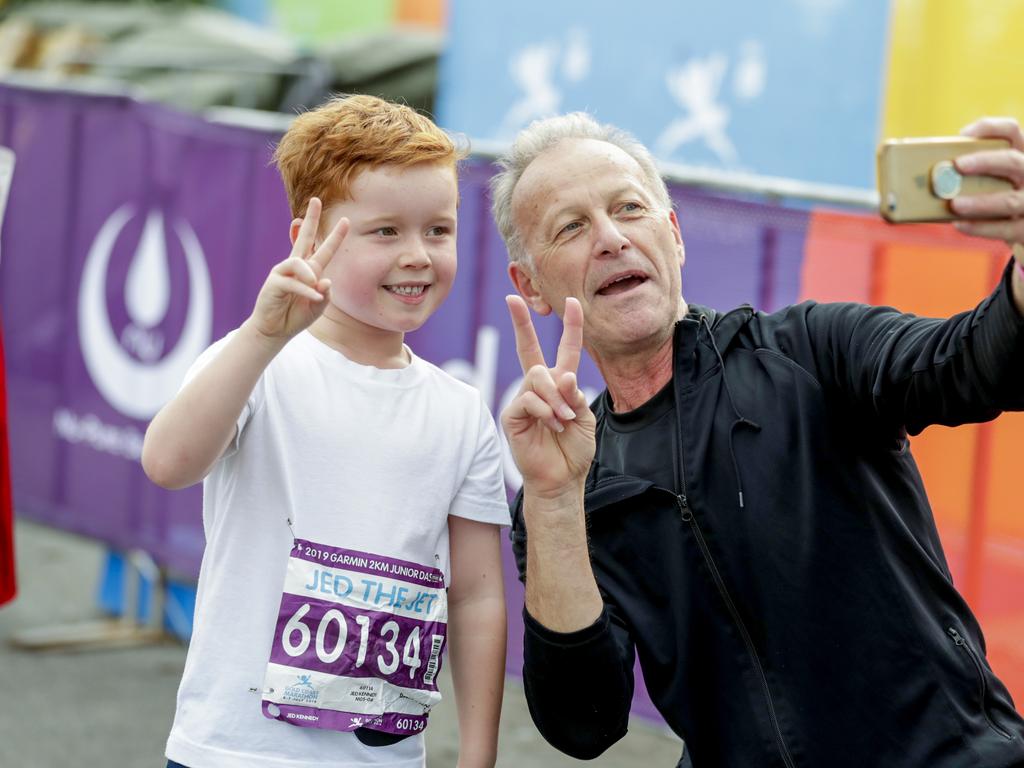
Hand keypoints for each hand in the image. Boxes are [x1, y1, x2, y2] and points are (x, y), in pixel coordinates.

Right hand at [247, 197, 347, 340]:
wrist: (275, 330)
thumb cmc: (297, 316)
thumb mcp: (319, 306)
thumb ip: (325, 294)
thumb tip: (325, 280)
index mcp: (310, 270)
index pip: (324, 249)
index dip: (335, 236)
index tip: (346, 220)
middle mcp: (297, 267)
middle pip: (304, 238)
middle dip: (311, 219)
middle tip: (316, 200)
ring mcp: (284, 272)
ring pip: (300, 263)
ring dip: (310, 277)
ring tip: (316, 291)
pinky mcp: (274, 282)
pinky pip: (294, 282)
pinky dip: (306, 290)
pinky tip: (314, 297)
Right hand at [501, 296, 595, 499]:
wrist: (562, 478)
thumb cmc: (574, 450)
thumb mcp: (585, 418)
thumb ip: (575, 395)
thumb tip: (562, 376)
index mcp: (561, 384)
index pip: (565, 350)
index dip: (571, 326)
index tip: (573, 301)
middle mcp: (539, 387)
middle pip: (529, 349)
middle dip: (520, 323)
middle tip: (512, 299)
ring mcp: (523, 399)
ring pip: (537, 376)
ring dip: (556, 397)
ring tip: (565, 420)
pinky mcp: (512, 415)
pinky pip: (528, 399)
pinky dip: (546, 411)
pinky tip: (553, 426)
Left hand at [951, 117, 1023, 250]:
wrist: (1021, 227)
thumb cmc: (998, 197)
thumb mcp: (994, 179)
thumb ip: (974, 172)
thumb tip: (934, 173)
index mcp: (1022, 156)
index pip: (1012, 130)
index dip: (989, 128)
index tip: (963, 134)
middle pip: (1013, 162)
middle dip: (985, 162)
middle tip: (957, 165)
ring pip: (1010, 200)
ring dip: (980, 202)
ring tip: (954, 204)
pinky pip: (1005, 229)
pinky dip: (980, 227)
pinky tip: (959, 224)